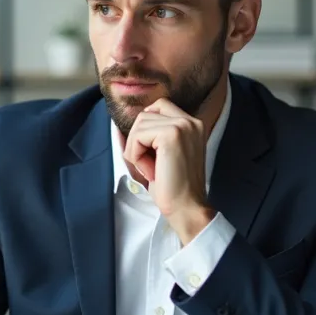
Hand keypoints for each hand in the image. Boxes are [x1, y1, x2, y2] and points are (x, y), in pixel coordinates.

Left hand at [123, 98, 216, 243]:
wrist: (187, 207)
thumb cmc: (173, 186)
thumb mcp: (164, 154)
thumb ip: (154, 135)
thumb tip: (123, 127)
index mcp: (193, 124)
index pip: (158, 107)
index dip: (145, 130)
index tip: (152, 154)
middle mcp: (191, 121)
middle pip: (145, 115)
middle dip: (139, 141)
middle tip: (152, 165)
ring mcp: (183, 126)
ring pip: (139, 125)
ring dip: (137, 150)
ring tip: (153, 169)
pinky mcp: (172, 135)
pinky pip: (138, 136)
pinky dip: (136, 156)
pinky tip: (151, 171)